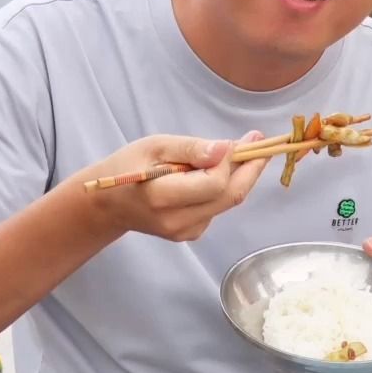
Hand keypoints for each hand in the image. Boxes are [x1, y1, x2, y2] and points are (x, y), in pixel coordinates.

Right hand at [77, 132, 269, 241]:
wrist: (108, 203)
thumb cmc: (128, 167)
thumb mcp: (154, 146)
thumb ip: (191, 148)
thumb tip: (226, 149)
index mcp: (161, 197)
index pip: (214, 184)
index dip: (233, 161)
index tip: (248, 138)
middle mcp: (176, 221)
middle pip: (230, 197)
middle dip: (251, 169)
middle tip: (262, 144)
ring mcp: (185, 232)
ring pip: (227, 202)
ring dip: (239, 176)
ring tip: (241, 152)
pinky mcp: (191, 234)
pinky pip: (218, 208)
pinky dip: (224, 188)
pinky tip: (216, 172)